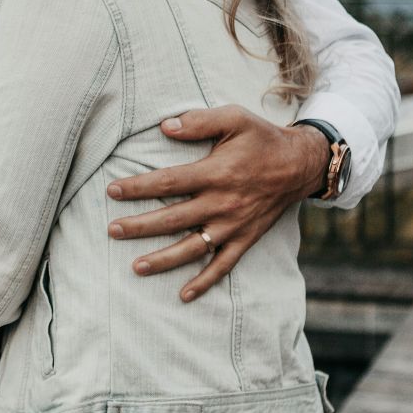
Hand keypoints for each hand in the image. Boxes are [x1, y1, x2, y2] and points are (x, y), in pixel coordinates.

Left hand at [104, 107, 325, 301]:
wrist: (301, 164)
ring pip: (193, 248)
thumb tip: (165, 126)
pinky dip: (205, 281)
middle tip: (112, 230)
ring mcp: (234, 225)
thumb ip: (199, 121)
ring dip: (164, 259)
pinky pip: (223, 265)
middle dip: (140, 226)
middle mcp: (223, 203)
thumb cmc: (262, 138)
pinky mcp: (246, 239)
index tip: (112, 191)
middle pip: (174, 219)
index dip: (138, 187)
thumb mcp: (234, 118)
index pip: (168, 182)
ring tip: (136, 267)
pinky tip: (184, 294)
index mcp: (216, 172)